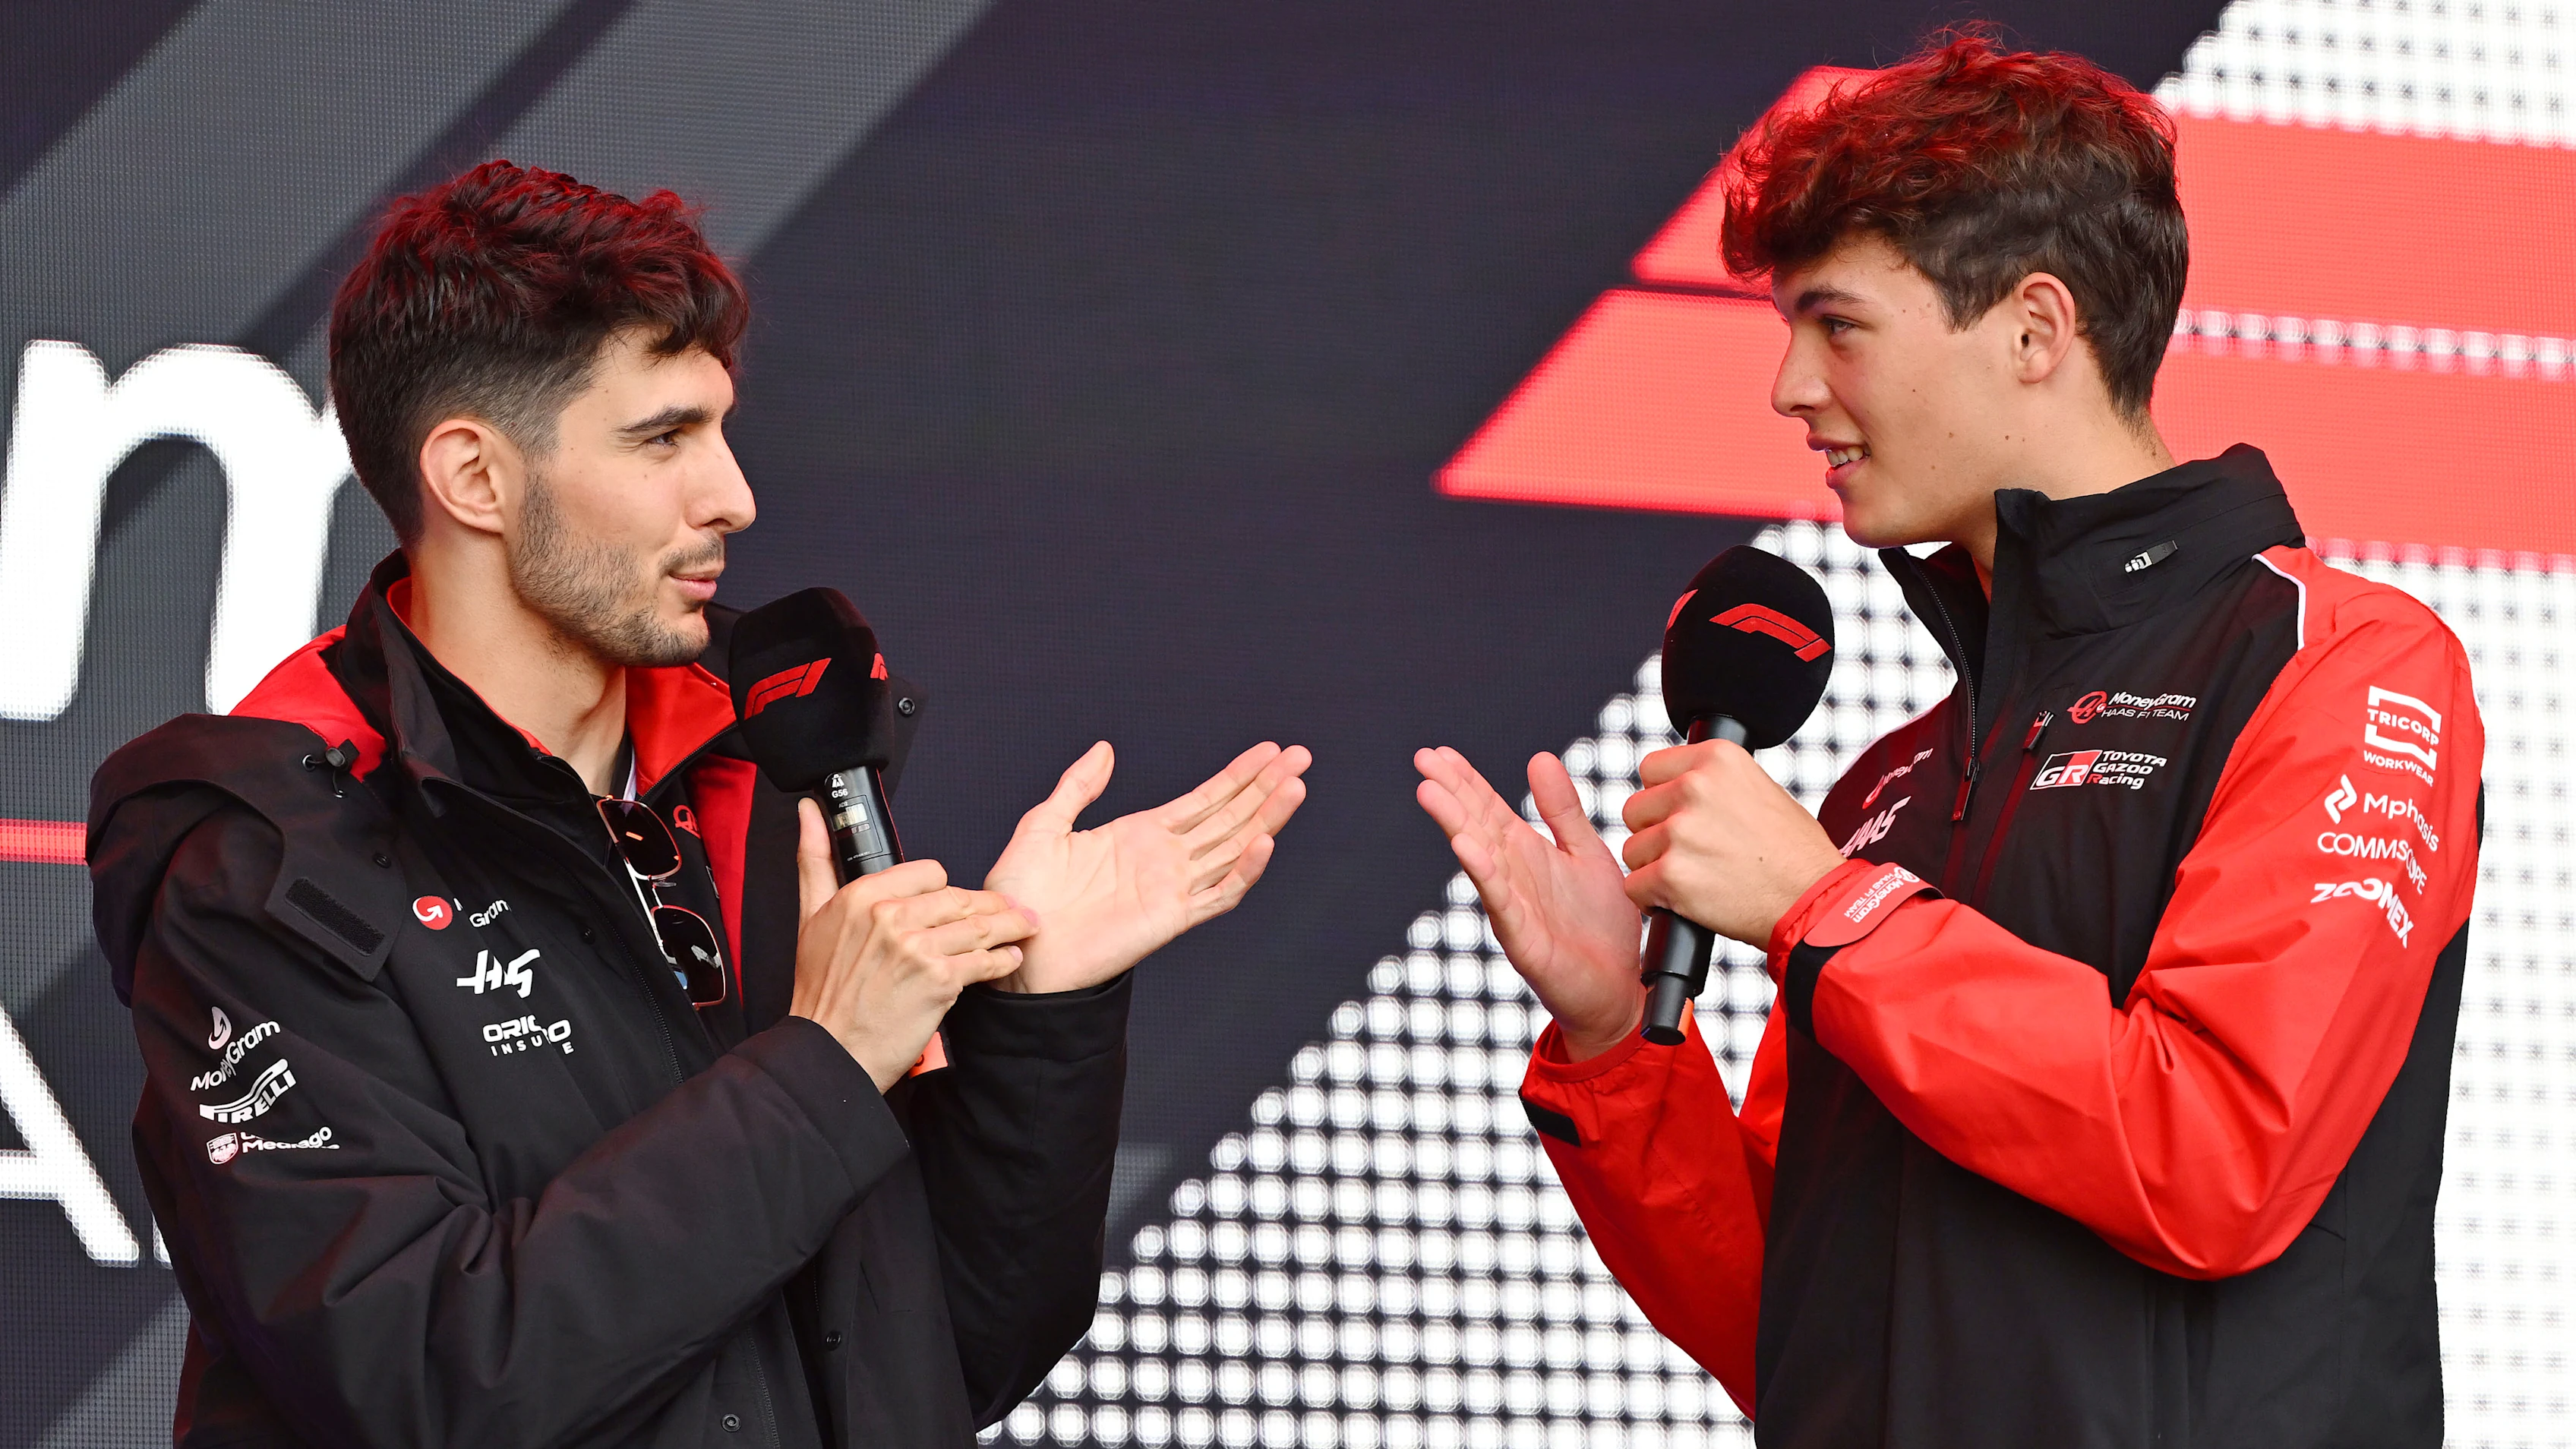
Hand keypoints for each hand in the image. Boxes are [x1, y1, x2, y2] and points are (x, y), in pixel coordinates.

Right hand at [790, 800, 1035, 1090]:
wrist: (830, 1051)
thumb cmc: (821, 992)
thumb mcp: (809, 917)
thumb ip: (814, 860)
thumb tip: (809, 812)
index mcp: (863, 896)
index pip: (928, 871)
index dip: (946, 886)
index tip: (957, 898)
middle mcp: (891, 916)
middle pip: (959, 897)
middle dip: (992, 904)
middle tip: (1014, 907)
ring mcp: (917, 948)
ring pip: (978, 925)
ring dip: (1008, 926)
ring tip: (1025, 925)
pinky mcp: (940, 980)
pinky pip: (984, 960)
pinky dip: (1003, 958)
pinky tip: (1011, 956)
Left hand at [983, 740, 1311, 993]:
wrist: (1017, 949)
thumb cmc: (1022, 895)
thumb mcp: (1044, 825)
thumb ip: (1077, 786)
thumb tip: (1105, 749)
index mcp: (1141, 834)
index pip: (1204, 799)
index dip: (1238, 775)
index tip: (1270, 750)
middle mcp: (1165, 859)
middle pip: (1230, 817)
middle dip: (1266, 787)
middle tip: (1301, 757)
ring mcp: (1172, 888)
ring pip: (1233, 848)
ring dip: (1266, 818)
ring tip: (1294, 788)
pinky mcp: (1171, 918)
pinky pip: (1217, 894)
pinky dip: (1243, 871)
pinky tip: (1264, 843)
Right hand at [1413, 747, 1644, 1060]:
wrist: (1618, 988)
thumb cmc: (1601, 927)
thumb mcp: (1586, 852)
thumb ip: (1562, 809)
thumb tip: (1540, 759)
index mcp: (1527, 854)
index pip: (1488, 808)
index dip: (1465, 779)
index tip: (1439, 753)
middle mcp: (1513, 876)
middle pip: (1475, 825)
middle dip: (1450, 792)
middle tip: (1422, 760)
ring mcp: (1513, 906)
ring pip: (1479, 858)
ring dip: (1454, 823)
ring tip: (1431, 793)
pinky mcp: (1524, 938)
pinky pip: (1501, 901)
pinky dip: (1484, 873)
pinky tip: (1467, 847)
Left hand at [1620, 740, 1844, 946]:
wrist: (1813, 902)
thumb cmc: (1796, 854)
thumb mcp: (1762, 790)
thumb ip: (1715, 783)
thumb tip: (1677, 786)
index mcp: (1716, 758)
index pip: (1652, 770)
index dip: (1663, 798)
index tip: (1679, 817)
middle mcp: (1694, 787)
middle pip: (1636, 810)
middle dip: (1655, 834)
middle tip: (1689, 854)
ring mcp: (1680, 831)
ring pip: (1633, 850)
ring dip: (1654, 868)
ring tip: (1693, 880)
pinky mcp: (1671, 874)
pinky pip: (1634, 887)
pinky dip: (1651, 900)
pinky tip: (1680, 903)